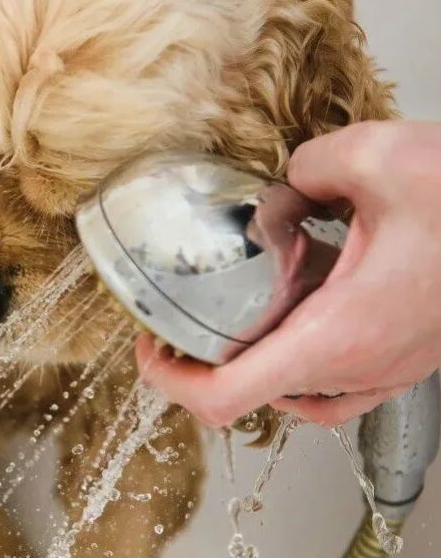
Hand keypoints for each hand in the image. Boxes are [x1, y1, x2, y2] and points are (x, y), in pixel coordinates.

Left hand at [137, 121, 440, 426]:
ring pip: (297, 395)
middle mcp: (359, 368)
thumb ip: (307, 167)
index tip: (150, 350)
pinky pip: (336, 382)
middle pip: (252, 397)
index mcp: (337, 336)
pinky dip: (301, 357)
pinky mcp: (406, 359)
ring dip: (256, 361)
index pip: (226, 399)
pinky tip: (302, 306)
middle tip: (183, 318)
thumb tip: (290, 181)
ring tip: (236, 314)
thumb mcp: (375, 158)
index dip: (170, 383)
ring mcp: (387, 370)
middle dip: (207, 361)